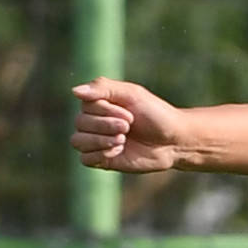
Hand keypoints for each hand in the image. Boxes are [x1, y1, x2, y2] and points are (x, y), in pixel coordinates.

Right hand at [71, 79, 190, 173]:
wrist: (174, 140)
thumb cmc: (156, 114)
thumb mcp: (132, 94)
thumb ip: (103, 88)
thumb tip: (73, 91)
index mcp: (99, 104)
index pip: (85, 106)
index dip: (106, 111)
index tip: (131, 115)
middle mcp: (94, 122)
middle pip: (80, 123)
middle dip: (106, 125)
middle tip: (129, 127)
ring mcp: (98, 142)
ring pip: (77, 141)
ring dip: (101, 140)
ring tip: (123, 140)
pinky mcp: (103, 159)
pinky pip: (85, 159)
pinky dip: (99, 154)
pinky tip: (118, 151)